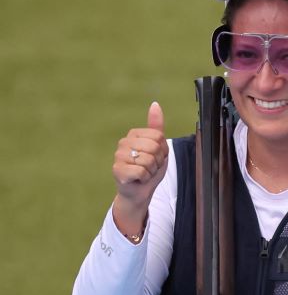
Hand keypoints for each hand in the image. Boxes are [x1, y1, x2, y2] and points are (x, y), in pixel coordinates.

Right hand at [112, 102, 169, 233]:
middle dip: (158, 160)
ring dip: (152, 170)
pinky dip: (145, 178)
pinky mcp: (117, 170)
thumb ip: (156, 126)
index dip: (163, 150)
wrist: (140, 190)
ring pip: (148, 160)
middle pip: (154, 147)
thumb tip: (155, 104)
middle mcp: (123, 142)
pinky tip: (138, 179)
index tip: (156, 157)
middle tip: (150, 166)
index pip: (159, 136)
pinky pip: (142, 171)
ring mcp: (118, 156)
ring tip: (144, 172)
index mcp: (134, 134)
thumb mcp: (158, 146)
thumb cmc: (149, 168)